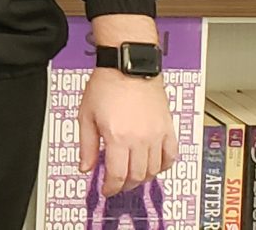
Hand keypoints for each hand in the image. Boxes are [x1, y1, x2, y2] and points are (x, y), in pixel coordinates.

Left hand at [77, 67, 175, 197]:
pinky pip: (171, 155)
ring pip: (154, 169)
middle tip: (118, 184)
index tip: (106, 190)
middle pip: (137, 176)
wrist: (128, 65)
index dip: (111, 188)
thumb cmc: (107, 84)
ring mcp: (157, 135)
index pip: (117, 175)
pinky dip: (164, 165)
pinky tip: (155, 165)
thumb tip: (85, 167)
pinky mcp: (168, 128)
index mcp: (117, 137)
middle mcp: (140, 139)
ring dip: (143, 177)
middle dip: (126, 185)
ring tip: (133, 175)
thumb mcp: (86, 115)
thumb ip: (86, 145)